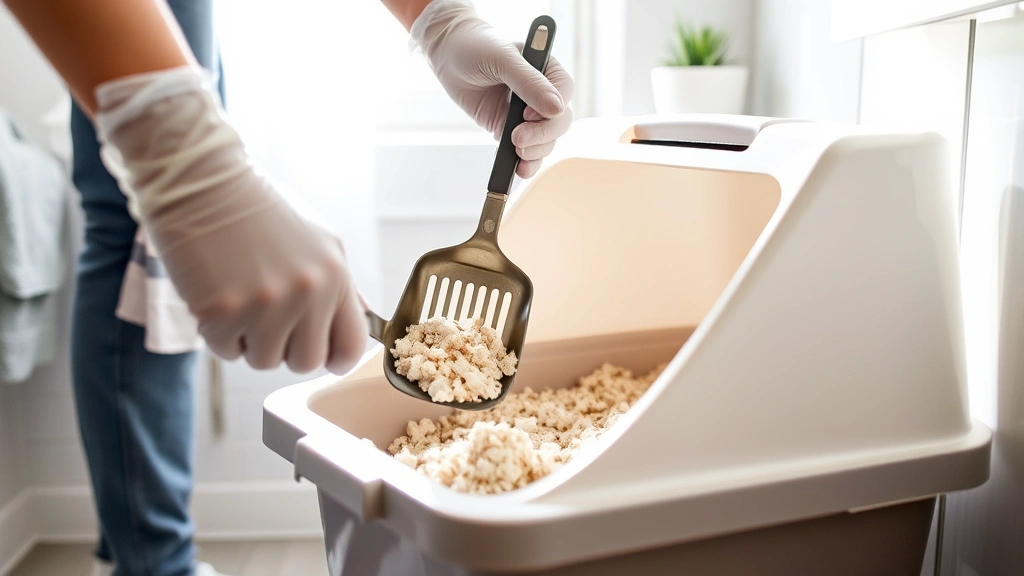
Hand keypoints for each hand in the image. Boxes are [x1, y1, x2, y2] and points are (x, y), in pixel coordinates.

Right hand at [95, 67, 366, 373]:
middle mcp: (307, 293)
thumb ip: (342, 284)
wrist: (202, 181)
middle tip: (270, 321)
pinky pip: (226, 351)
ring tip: (241, 299)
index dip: (335, 357)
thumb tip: (363, 317)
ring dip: (250, 340)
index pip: (351, 347)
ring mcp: (264, 305)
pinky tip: (216, 296)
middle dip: (287, 349)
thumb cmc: (260, 209)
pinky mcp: (222, 312)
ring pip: (264, 361)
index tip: (320, 351)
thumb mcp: (319, 238)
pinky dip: (218, 333)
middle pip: (307, 362)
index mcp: (334, 275)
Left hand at [411, 0, 574, 177]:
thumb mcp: (503, 59)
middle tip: (518, 140)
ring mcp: (526, 113)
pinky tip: (517, 169)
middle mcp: (542, 93)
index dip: (552, 109)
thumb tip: (557, 109)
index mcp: (547, 69)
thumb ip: (529, 83)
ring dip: (535, 152)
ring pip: (545, 140)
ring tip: (517, 153)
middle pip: (559, 122)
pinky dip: (524, 162)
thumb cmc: (476, 46)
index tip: (527, 115)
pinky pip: (525, 149)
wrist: (448, 54)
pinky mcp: (509, 128)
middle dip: (542, 136)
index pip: (564, 92)